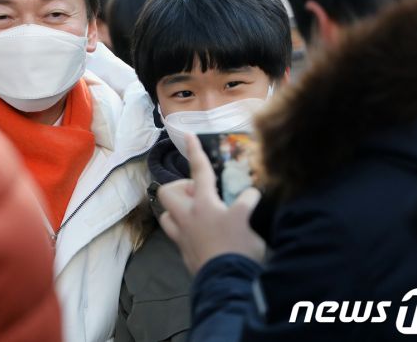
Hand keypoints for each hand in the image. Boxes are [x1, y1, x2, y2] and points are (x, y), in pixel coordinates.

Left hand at [158, 134, 265, 273]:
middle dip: (178, 187)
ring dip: (177, 210)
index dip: (195, 151)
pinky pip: (176, 234)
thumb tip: (249, 193)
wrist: (227, 282)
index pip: (199, 170)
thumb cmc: (238, 248)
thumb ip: (246, 202)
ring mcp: (182, 235)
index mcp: (203, 203)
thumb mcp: (248, 219)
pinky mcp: (184, 252)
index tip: (188, 135)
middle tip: (198, 193)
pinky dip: (184, 229)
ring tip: (196, 213)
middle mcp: (187, 216)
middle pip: (167, 192)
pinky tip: (200, 234)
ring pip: (166, 215)